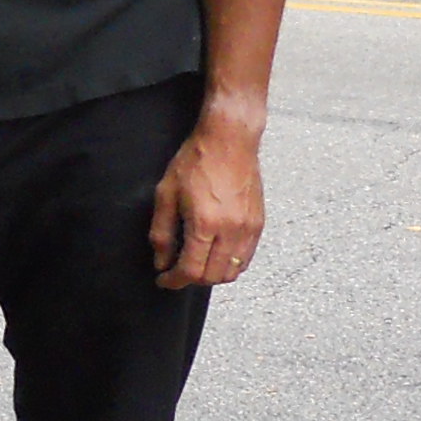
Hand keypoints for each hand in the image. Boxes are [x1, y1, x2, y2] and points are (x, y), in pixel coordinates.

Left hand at [149, 119, 262, 290]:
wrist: (229, 139)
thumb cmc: (196, 161)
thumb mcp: (166, 194)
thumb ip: (162, 232)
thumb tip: (162, 261)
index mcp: (205, 224)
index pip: (190, 271)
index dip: (173, 281)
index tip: (164, 279)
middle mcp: (231, 231)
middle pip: (212, 277)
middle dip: (191, 280)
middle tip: (177, 271)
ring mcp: (248, 228)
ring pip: (232, 272)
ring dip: (212, 275)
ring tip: (196, 263)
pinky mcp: (258, 223)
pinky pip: (245, 258)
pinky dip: (230, 265)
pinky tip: (215, 254)